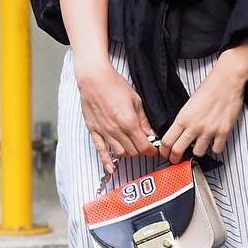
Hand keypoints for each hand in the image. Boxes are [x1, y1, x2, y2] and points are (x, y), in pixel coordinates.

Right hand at [75, 60, 158, 175]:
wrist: (94, 79)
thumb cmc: (114, 85)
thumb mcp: (136, 100)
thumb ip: (143, 119)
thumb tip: (150, 133)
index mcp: (129, 122)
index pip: (144, 145)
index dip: (151, 150)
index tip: (153, 150)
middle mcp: (117, 130)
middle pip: (133, 151)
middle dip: (140, 151)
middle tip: (143, 147)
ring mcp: (104, 132)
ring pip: (119, 153)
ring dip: (127, 154)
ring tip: (130, 149)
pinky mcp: (94, 131)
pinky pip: (101, 150)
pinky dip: (106, 161)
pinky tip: (111, 168)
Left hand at [158, 65, 245, 161]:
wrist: (226, 82)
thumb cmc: (209, 88)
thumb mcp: (188, 104)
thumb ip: (183, 120)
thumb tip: (179, 133)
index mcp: (183, 118)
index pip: (167, 140)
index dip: (164, 150)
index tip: (165, 153)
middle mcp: (194, 126)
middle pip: (178, 150)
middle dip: (175, 157)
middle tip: (176, 159)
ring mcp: (209, 131)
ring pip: (197, 153)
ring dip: (197, 150)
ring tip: (199, 144)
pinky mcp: (223, 132)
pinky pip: (216, 150)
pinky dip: (214, 148)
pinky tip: (214, 141)